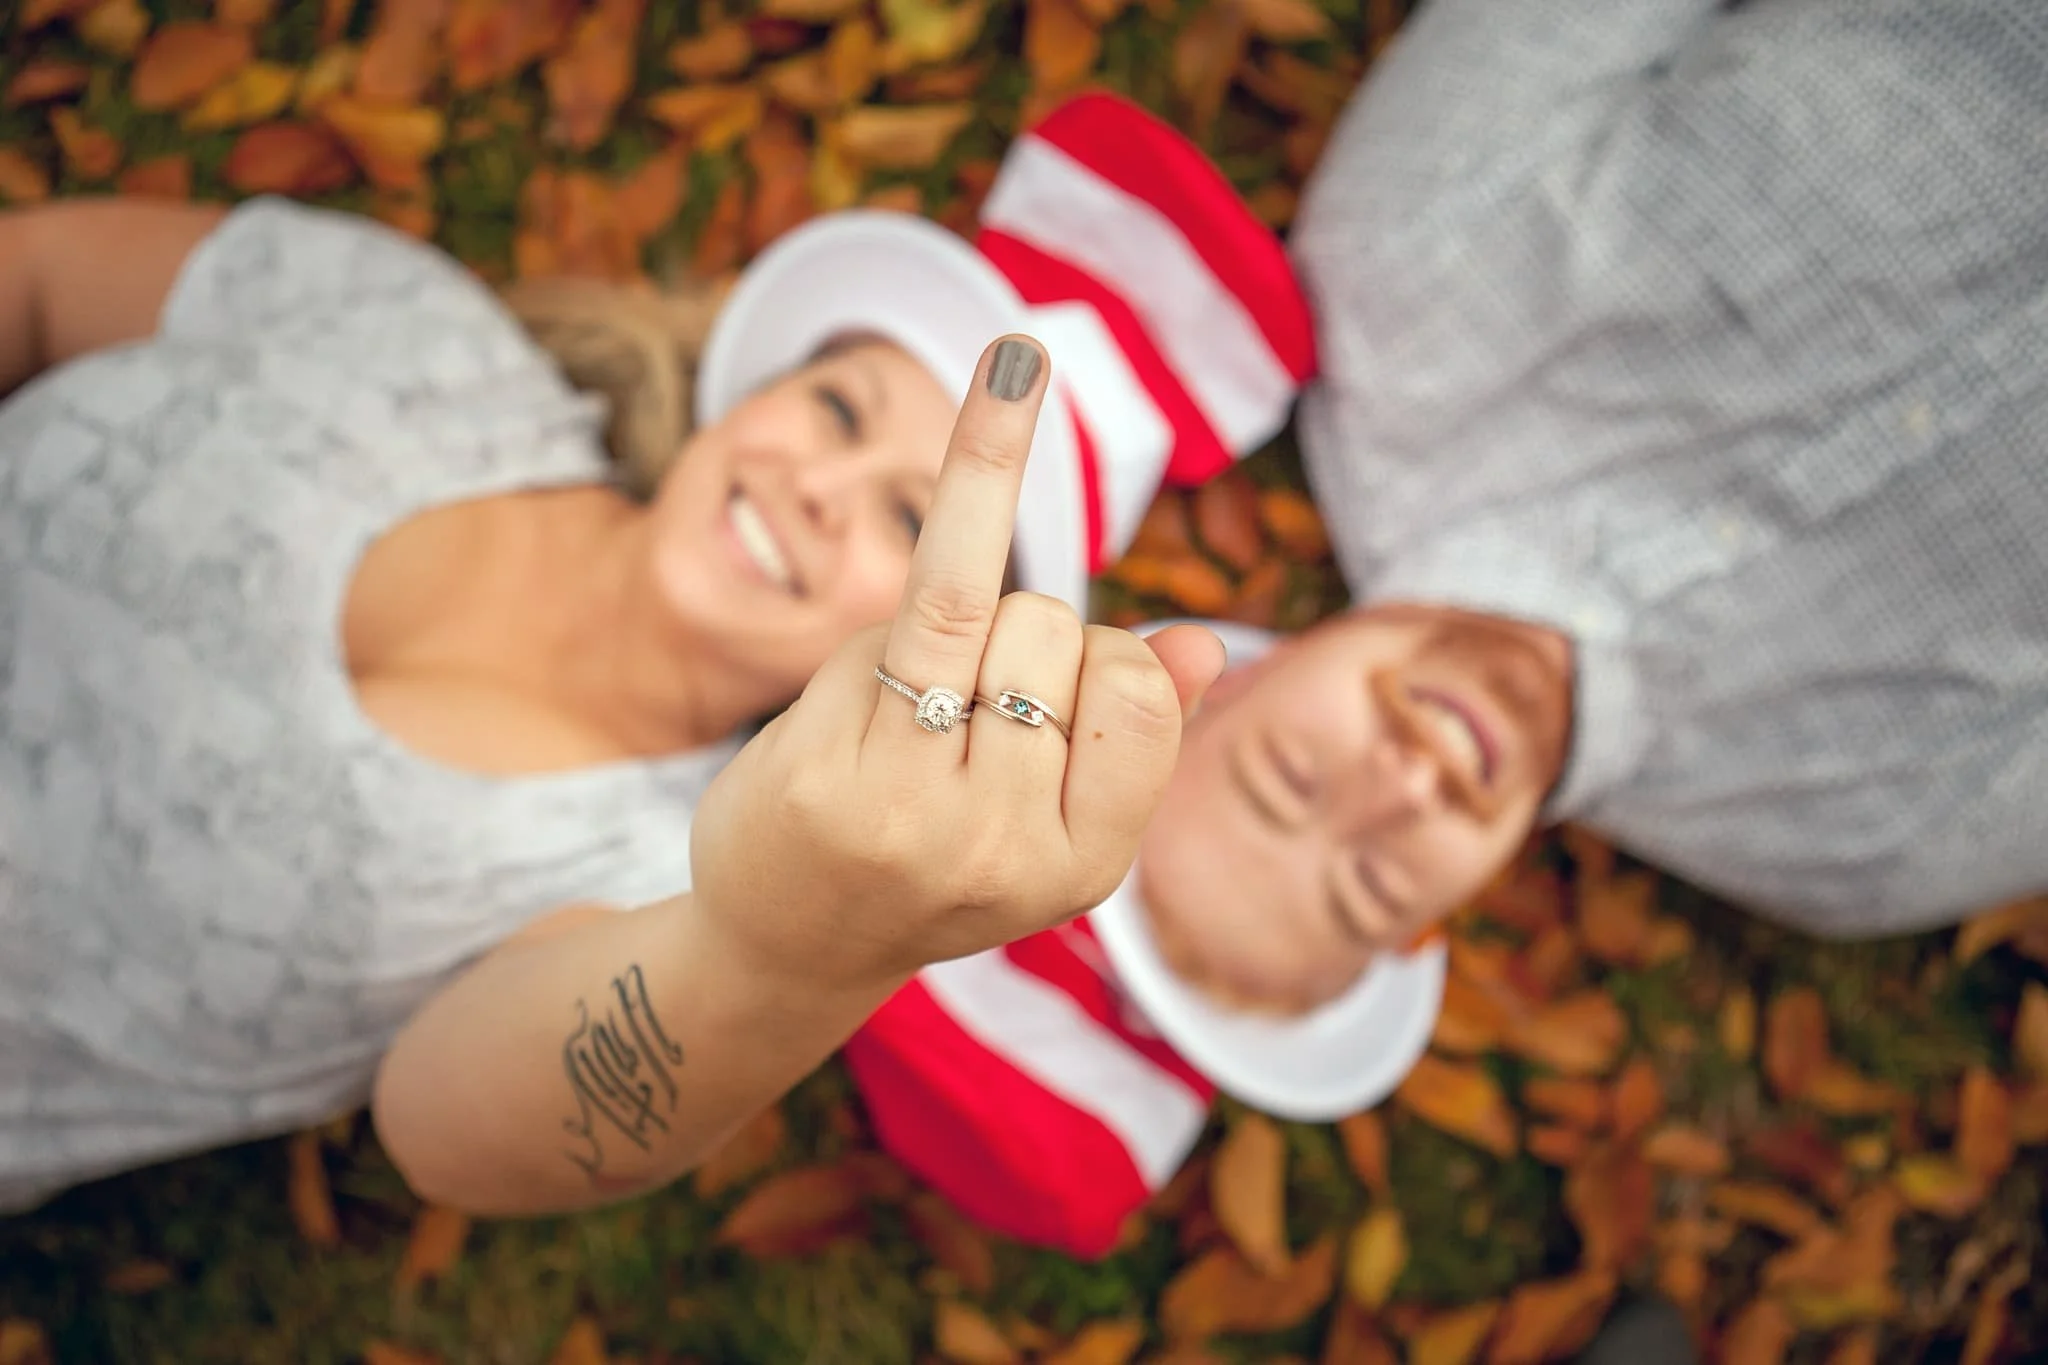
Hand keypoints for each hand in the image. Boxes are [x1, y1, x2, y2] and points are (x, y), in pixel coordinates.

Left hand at [690, 336, 1225, 991]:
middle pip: (1050, 635)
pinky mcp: (831, 776)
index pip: (1134, 687)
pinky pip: (904, 613)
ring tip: (897, 715)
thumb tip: (1204, 648)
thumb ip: (1130, 738)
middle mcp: (1008, 853)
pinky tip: (1019, 365)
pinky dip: (979, 467)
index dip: (1090, 663)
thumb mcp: (1051, 818)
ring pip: (985, 610)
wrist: (783, 944)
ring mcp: (915, 820)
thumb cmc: (927, 854)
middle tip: (940, 730)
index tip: (1041, 706)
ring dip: (946, 626)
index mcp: (1085, 866)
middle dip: (1003, 642)